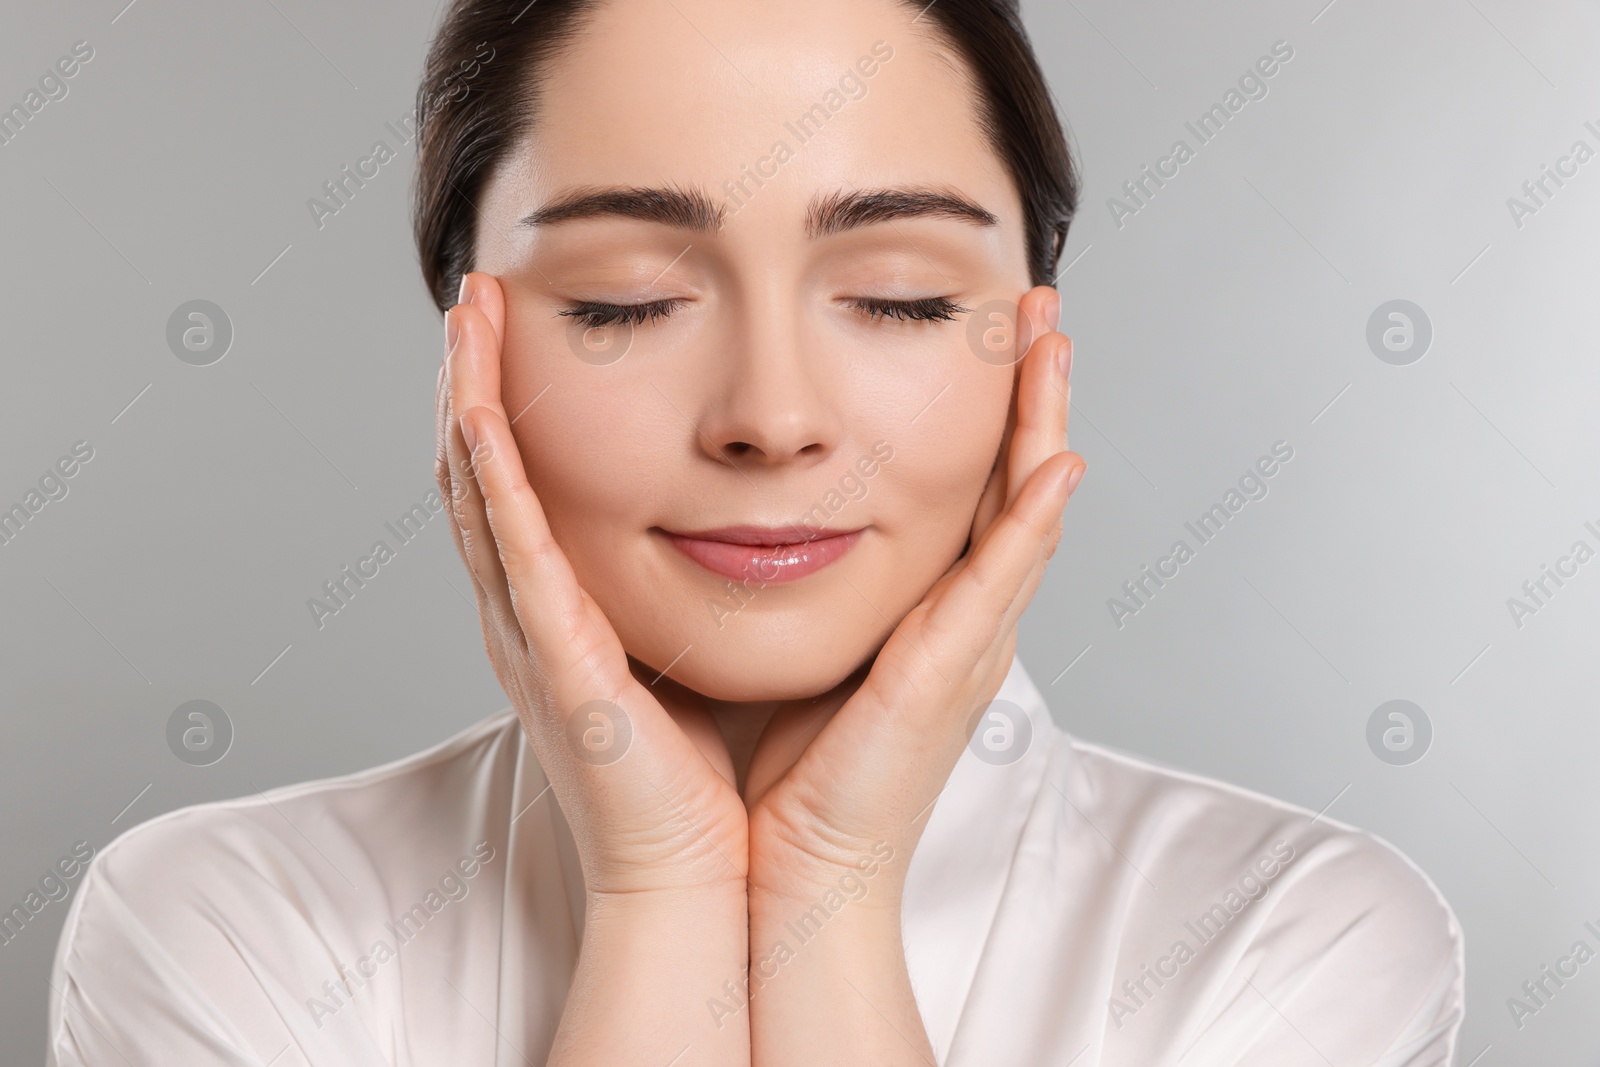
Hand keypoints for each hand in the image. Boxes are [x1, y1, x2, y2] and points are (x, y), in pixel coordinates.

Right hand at [437, 272, 748, 898]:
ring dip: (462, 399)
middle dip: (469, 379)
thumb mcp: (690, 649)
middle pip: (480, 474)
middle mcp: (532, 616)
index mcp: (565, 612)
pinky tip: (476, 411)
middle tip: (473, 293)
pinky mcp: (554, 663)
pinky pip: (511, 555)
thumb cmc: (706, 777)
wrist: (699, 877)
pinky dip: (489, 479)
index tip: (513, 323)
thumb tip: (738, 522)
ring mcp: (531, 638)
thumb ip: (687, 586)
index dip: (504, 402)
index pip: (519, 486)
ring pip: (478, 496)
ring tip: (466, 313)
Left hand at [743, 284, 1083, 905]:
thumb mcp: (803, 648)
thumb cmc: (786, 774)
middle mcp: (961, 622)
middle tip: (1043, 309)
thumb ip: (804, 586)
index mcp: (925, 614)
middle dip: (1033, 394)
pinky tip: (1057, 463)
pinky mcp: (950, 678)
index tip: (992, 332)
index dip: (989, 411)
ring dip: (1044, 426)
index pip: (972, 490)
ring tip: (1057, 345)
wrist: (791, 872)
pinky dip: (1036, 524)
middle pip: (1014, 485)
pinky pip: (1001, 585)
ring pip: (1024, 516)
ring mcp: (967, 648)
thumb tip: (758, 520)